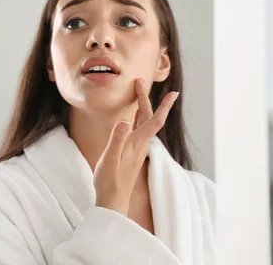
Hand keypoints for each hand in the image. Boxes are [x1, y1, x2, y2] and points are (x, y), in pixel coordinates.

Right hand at [93, 79, 177, 215]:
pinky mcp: (130, 152)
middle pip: (147, 118)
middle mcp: (140, 145)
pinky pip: (137, 130)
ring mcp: (136, 149)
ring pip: (143, 123)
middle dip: (145, 99)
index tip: (173, 93)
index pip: (154, 121)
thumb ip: (116, 139)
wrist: (113, 200)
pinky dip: (136, 118)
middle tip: (140, 82)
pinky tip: (132, 118)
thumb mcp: (109, 158)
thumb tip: (124, 120)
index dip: (164, 106)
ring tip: (139, 95)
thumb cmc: (109, 181)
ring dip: (142, 107)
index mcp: (136, 143)